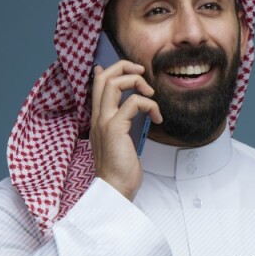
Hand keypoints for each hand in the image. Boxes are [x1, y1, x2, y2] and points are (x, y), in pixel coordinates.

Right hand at [89, 59, 162, 199]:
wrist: (115, 189)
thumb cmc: (120, 170)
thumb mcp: (120, 141)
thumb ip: (123, 124)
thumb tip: (131, 110)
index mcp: (98, 119)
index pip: (97, 85)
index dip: (111, 70)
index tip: (130, 70)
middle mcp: (98, 117)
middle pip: (104, 77)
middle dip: (124, 66)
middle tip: (142, 71)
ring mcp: (104, 121)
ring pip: (115, 84)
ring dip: (137, 82)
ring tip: (151, 94)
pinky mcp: (115, 128)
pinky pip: (134, 103)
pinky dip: (150, 105)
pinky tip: (157, 118)